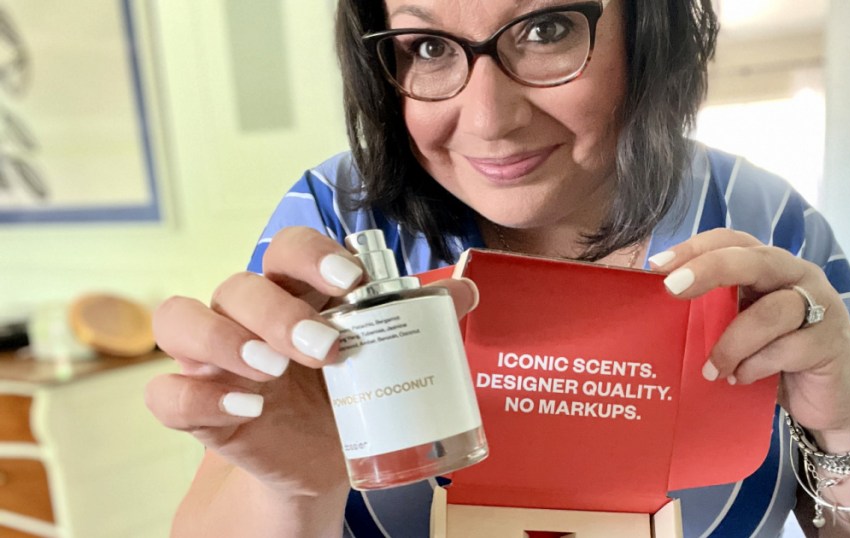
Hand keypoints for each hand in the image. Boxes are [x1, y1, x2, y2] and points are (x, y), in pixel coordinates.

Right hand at [145, 226, 479, 497]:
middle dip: (279, 312)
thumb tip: (465, 293)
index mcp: (295, 292)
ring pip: (181, 320)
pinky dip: (198, 398)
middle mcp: (246, 315)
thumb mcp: (385, 358)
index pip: (287, 248)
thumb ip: (420, 321)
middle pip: (237, 284)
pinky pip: (166, 394)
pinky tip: (248, 409)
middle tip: (328, 348)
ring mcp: (214, 360)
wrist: (324, 459)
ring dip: (226, 341)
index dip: (314, 255)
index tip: (352, 281)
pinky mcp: (196, 408)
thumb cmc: (352, 393)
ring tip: (275, 372)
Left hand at [648, 228, 849, 451]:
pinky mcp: (831, 342)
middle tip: (672, 289)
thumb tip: (657, 311)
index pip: (732, 240)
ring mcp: (820, 307)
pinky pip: (787, 349)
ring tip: (712, 370)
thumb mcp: (744, 327)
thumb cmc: (781, 356)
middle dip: (709, 270)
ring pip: (770, 312)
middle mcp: (797, 275)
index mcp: (770, 265)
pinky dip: (756, 366)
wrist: (838, 398)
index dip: (695, 247)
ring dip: (732, 342)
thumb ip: (716, 311)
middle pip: (754, 260)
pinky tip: (742, 379)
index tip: (657, 265)